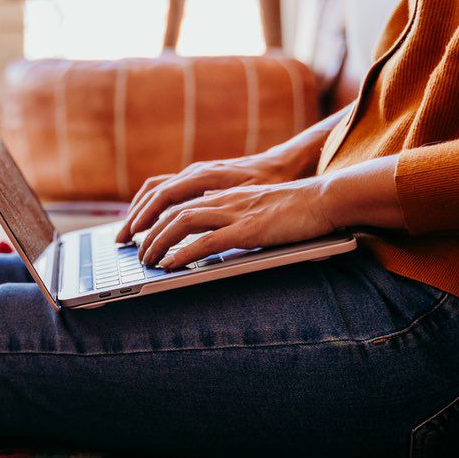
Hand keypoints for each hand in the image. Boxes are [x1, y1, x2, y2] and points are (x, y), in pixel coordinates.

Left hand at [137, 155, 405, 268]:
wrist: (324, 199)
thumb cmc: (292, 209)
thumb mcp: (252, 210)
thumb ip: (229, 219)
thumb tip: (208, 241)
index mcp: (221, 192)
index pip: (174, 197)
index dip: (149, 213)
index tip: (134, 232)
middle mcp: (222, 198)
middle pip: (170, 209)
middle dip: (146, 232)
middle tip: (133, 252)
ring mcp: (234, 212)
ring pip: (182, 223)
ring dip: (159, 243)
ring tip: (147, 262)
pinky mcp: (248, 229)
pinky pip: (207, 241)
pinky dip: (184, 253)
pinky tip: (170, 265)